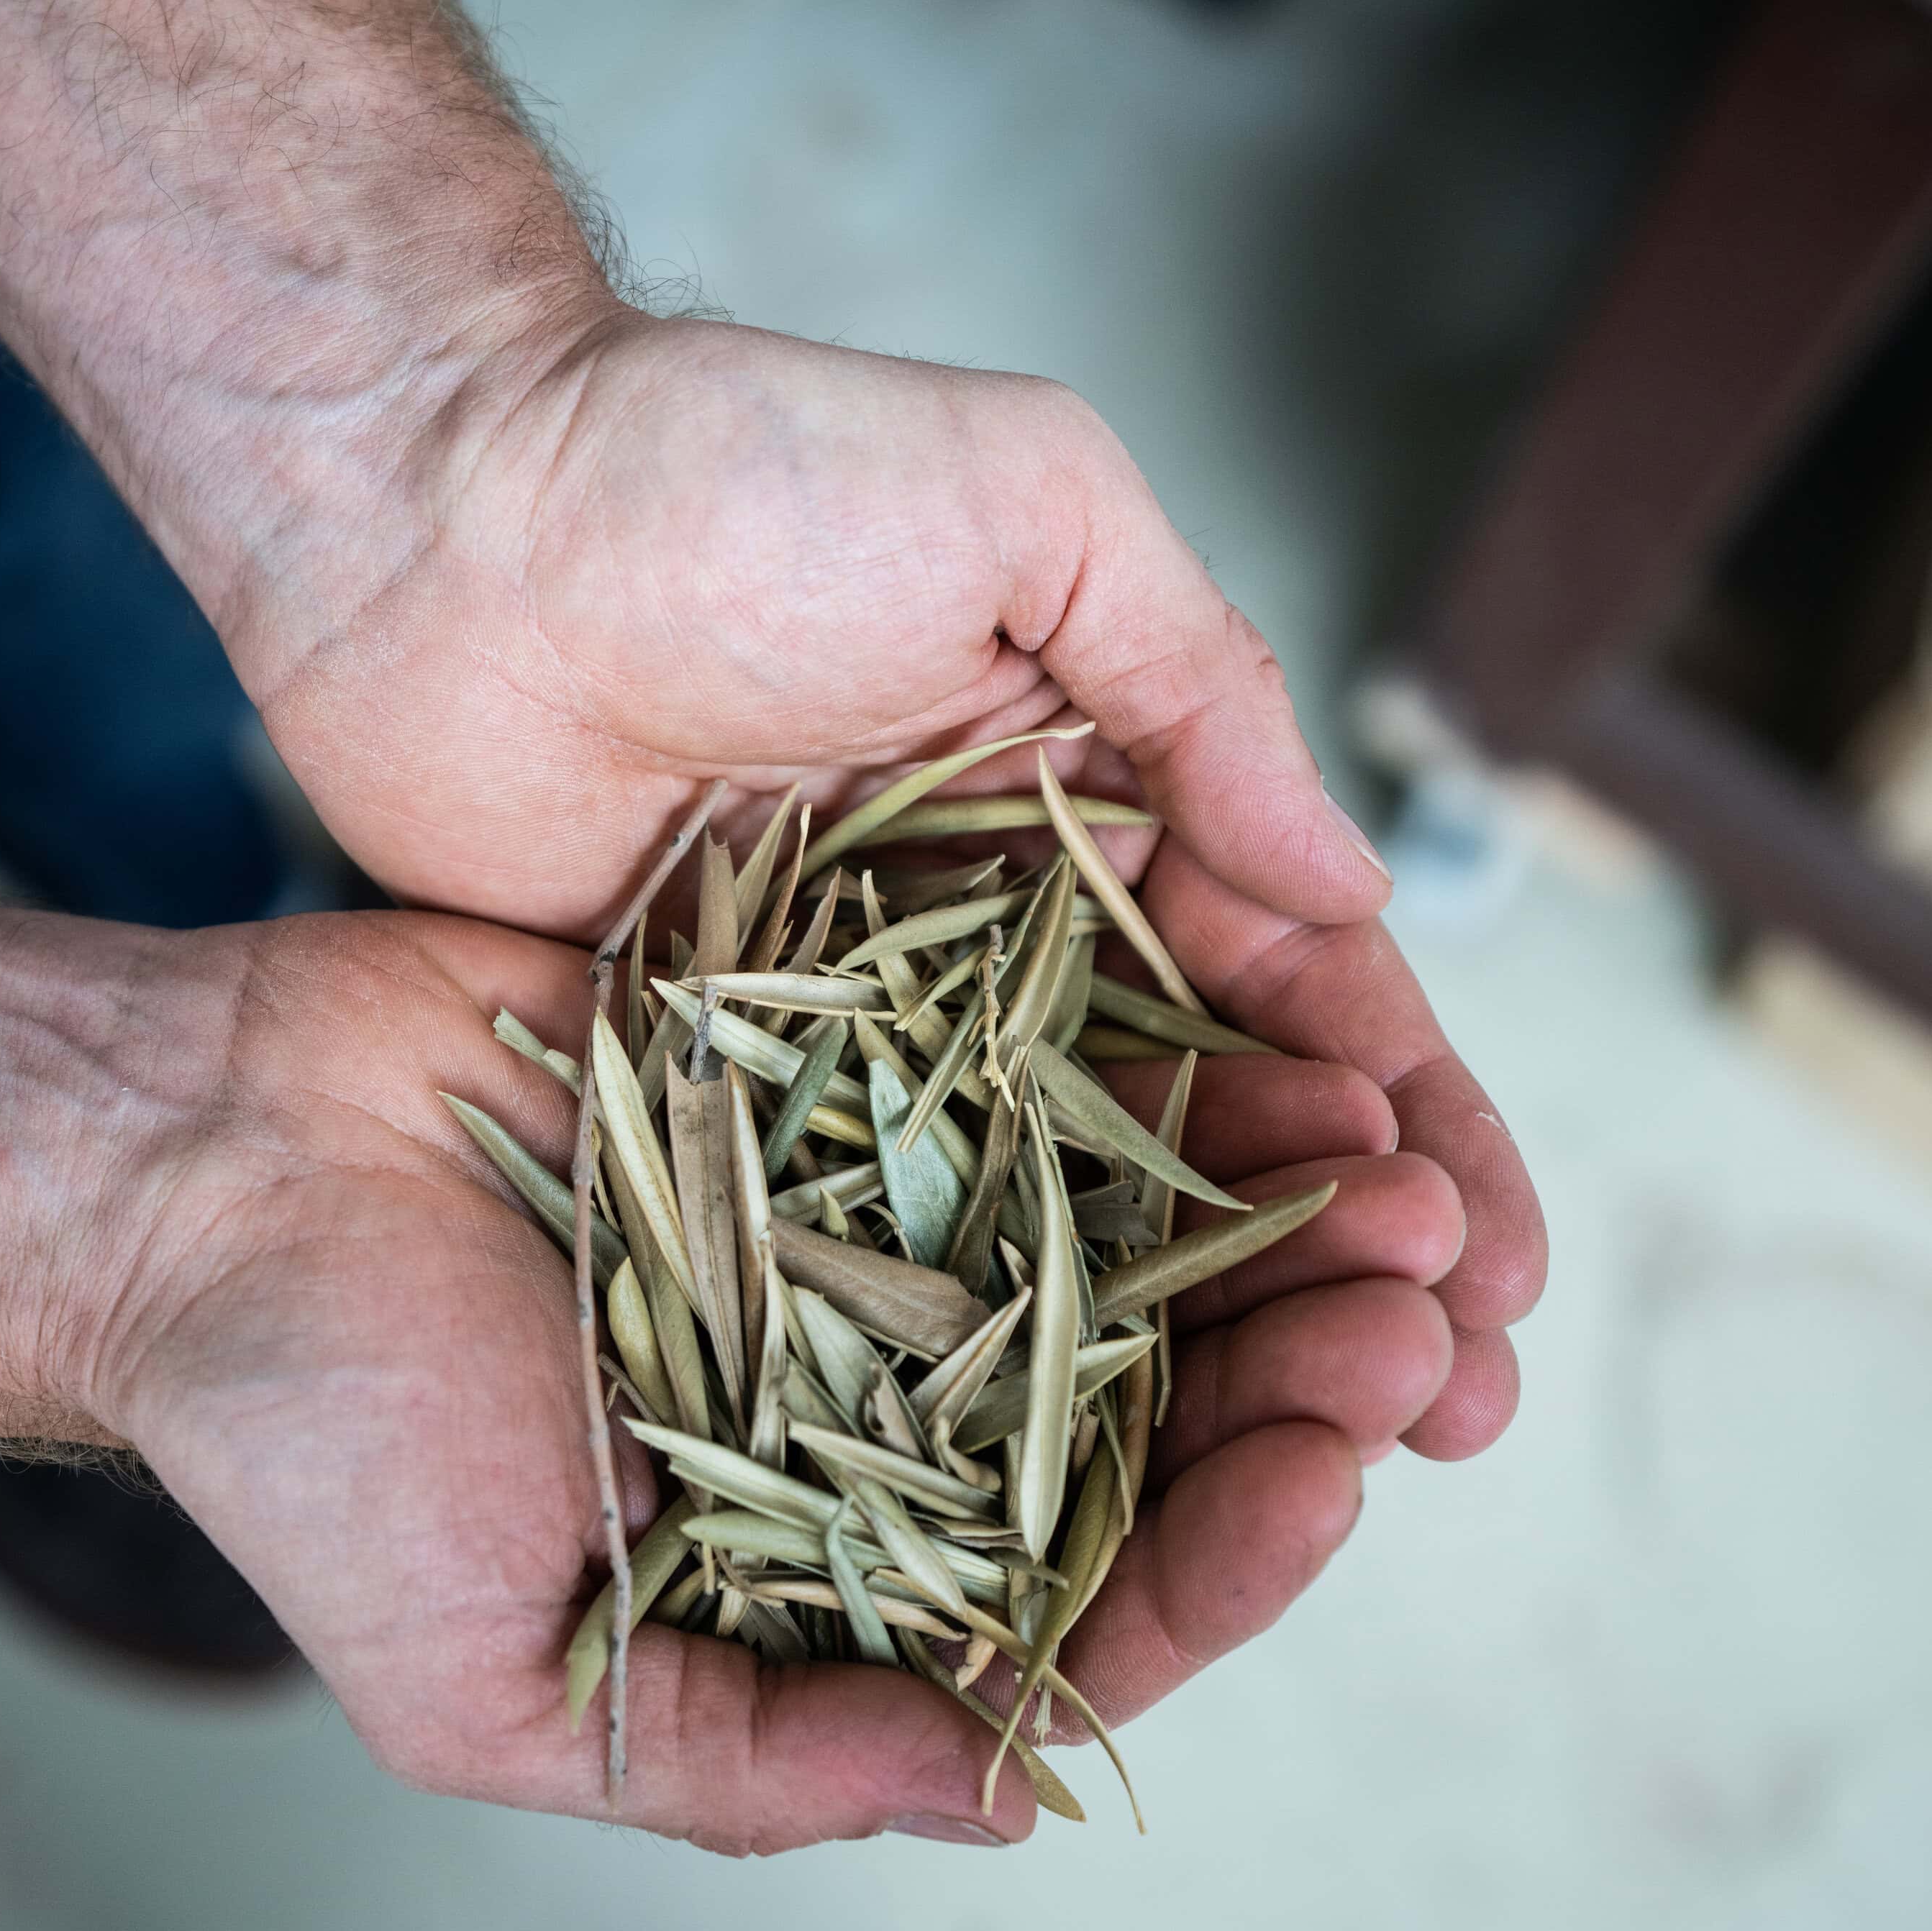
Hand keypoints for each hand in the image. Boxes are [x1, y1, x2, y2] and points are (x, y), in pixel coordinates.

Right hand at [70, 909, 1468, 1850]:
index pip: (1083, 1600)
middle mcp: (872, 1404)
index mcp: (821, 1565)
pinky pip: (1032, 1084)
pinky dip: (1159, 1084)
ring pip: (1129, 1251)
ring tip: (1404, 1187)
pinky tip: (1270, 1059)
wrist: (196, 1172)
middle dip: (1305, 1385)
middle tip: (1426, 1325)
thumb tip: (1007, 1788)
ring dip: (1277, 1232)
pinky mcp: (838, 1072)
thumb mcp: (505, 1685)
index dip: (1226, 1559)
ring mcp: (866, 1232)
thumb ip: (753, 1753)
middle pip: (1146, 1421)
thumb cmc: (307, 1439)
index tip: (1330, 1483)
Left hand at [237, 312, 1543, 1457]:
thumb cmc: (731, 465)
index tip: (1491, 1265)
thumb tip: (1351, 889)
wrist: (440, 514)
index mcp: (1100, 798)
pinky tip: (1065, 1452)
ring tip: (1315, 1465)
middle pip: (1209, 1130)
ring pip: (1065, 1211)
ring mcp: (864, 1032)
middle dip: (1342, 1265)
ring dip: (1198, 1337)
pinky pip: (870, 1233)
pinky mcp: (727, 1092)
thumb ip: (1196, 686)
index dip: (1409, 1125)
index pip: (1298, 987)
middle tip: (1450, 1407)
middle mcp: (1001, 936)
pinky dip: (971, 1335)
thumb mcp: (1024, 502)